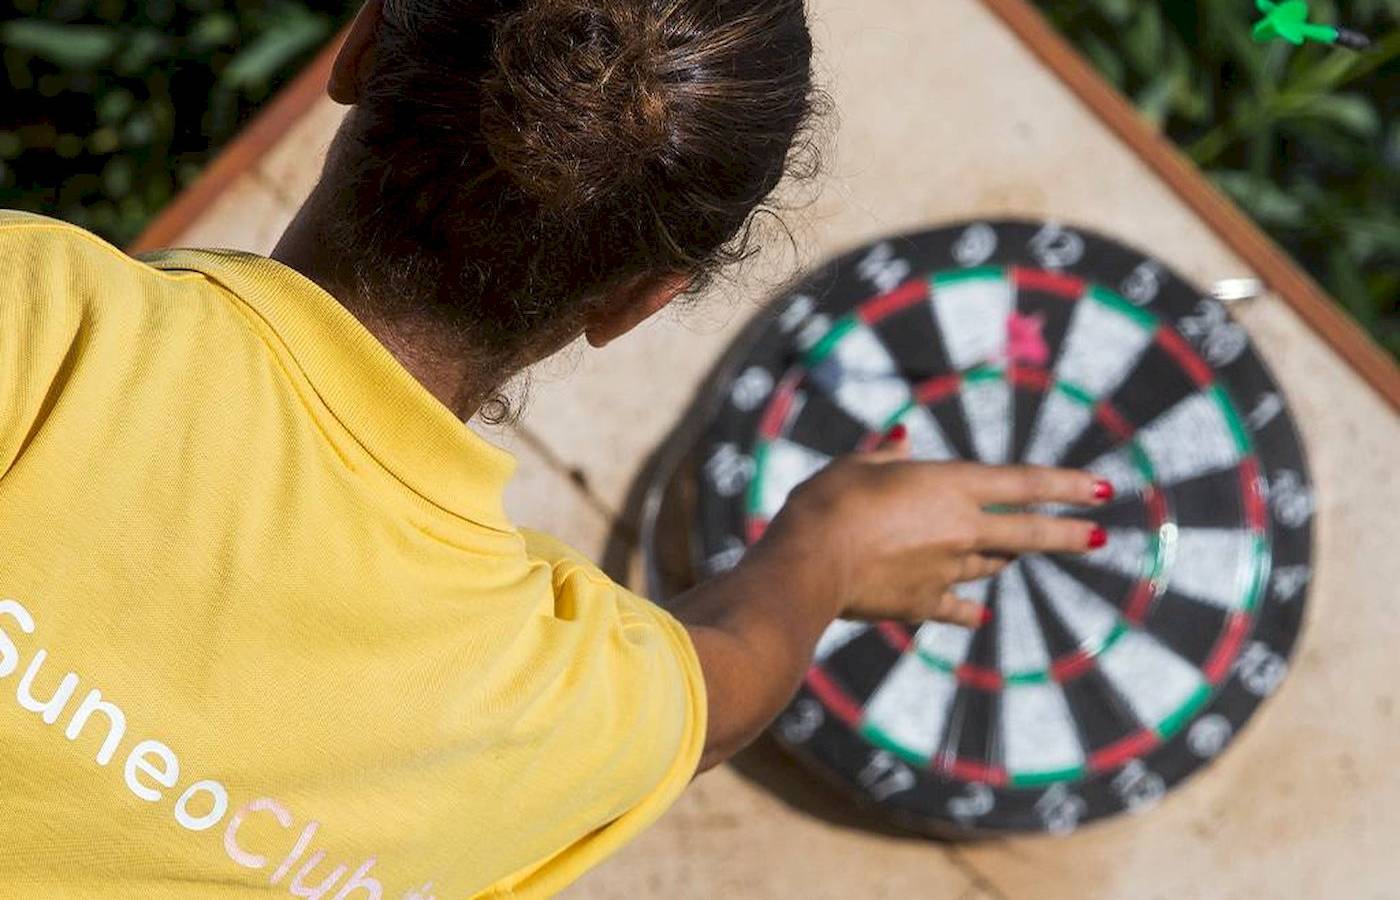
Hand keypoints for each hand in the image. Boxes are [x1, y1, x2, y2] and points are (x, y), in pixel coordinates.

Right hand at [756, 429, 1109, 627]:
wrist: (810, 566)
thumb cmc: (830, 502)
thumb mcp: (857, 465)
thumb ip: (888, 455)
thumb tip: (903, 439)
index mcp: (951, 486)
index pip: (1024, 483)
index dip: (1066, 485)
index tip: (1101, 490)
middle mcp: (960, 530)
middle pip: (1028, 534)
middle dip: (1069, 535)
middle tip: (1099, 537)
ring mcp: (946, 571)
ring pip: (990, 566)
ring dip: (1004, 559)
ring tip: (1014, 557)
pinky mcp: (923, 604)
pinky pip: (957, 607)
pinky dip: (970, 610)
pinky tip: (980, 615)